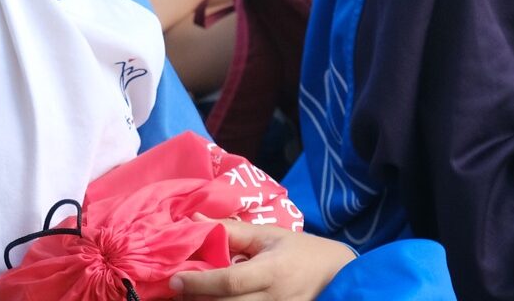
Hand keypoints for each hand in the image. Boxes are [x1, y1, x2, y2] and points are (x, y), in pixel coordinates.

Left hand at [170, 222, 355, 300]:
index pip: (229, 281)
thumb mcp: (269, 236)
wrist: (338, 278)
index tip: (175, 279)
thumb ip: (232, 230)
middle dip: (198, 300)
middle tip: (176, 292)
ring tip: (192, 297)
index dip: (200, 282)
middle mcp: (274, 299)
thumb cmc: (301, 252)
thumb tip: (196, 220)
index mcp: (272, 271)